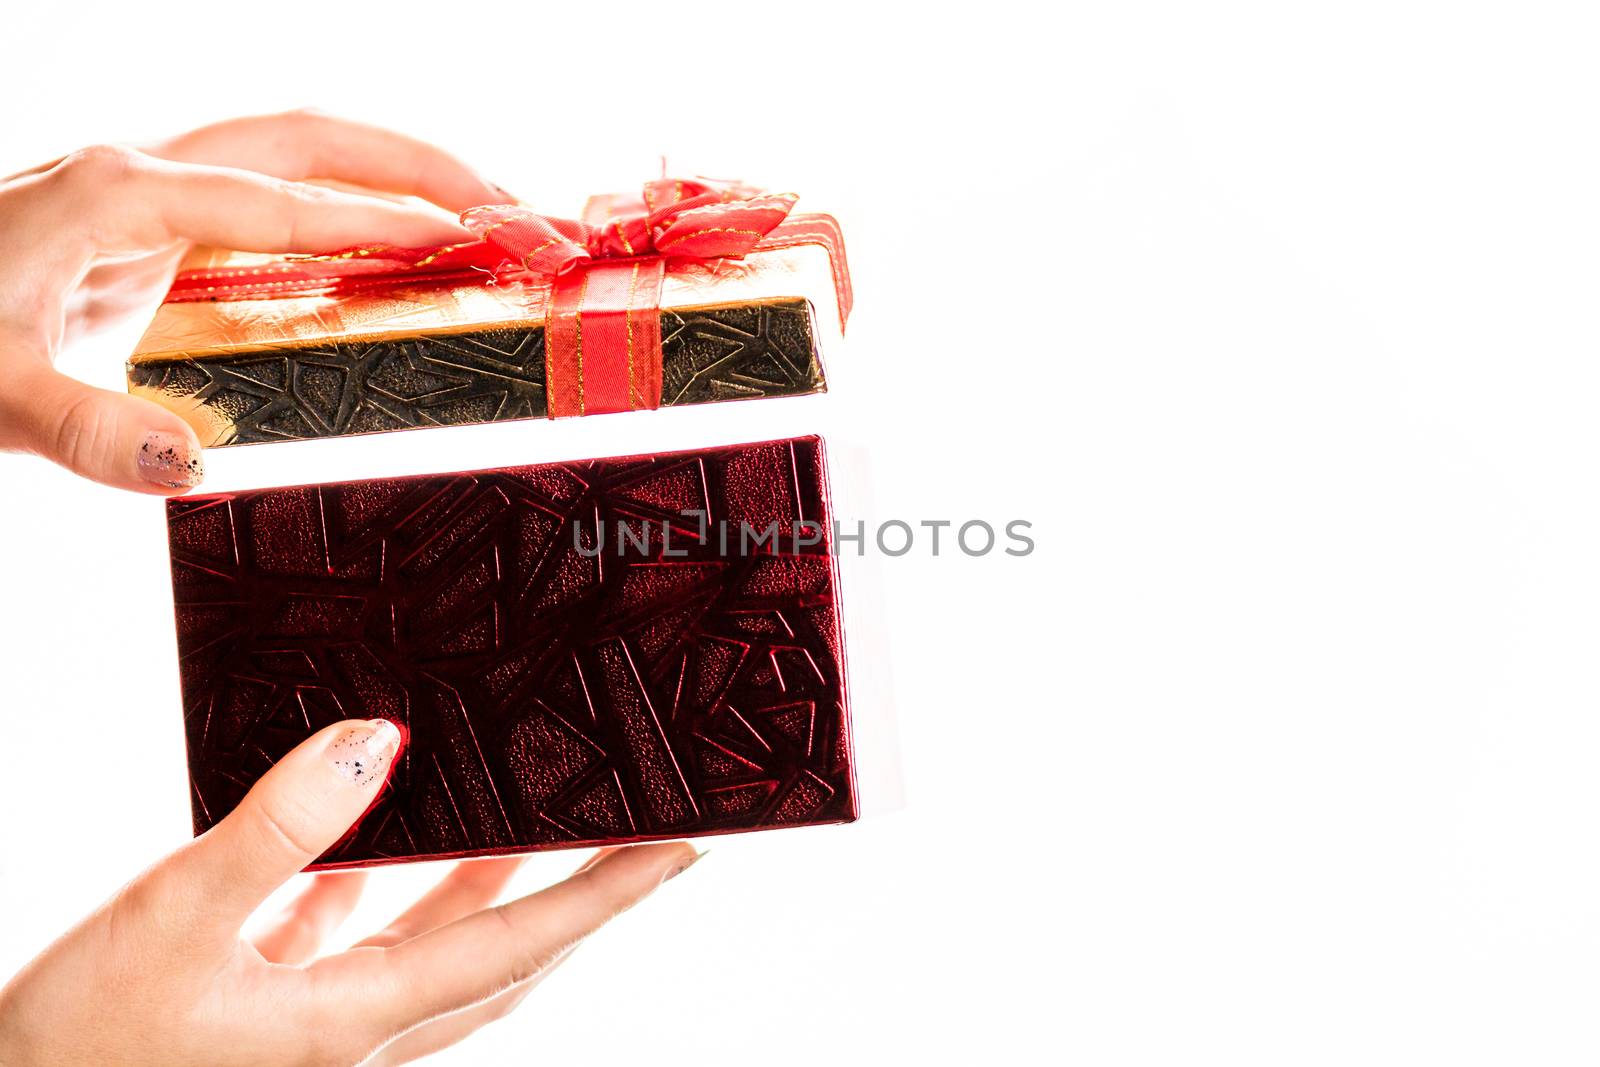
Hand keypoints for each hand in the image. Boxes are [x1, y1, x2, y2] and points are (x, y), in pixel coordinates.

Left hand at [0, 111, 509, 493]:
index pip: (283, 200)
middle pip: (312, 137)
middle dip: (422, 164)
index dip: (380, 221)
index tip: (469, 243)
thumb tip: (195, 466)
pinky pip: (277, 197)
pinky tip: (388, 254)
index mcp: (120, 195)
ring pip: (298, 152)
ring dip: (394, 173)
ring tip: (481, 215)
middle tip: (513, 207)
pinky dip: (350, 209)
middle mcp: (145, 173)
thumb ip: (84, 426)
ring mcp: (150, 193)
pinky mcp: (153, 229)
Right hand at [0, 719, 700, 1065]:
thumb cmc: (80, 1047)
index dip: (607, 895)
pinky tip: (380, 833)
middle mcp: (358, 1028)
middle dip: (579, 893)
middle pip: (502, 950)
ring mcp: (320, 1020)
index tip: (682, 850)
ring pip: (437, 942)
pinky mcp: (277, 1003)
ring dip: (489, 879)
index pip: (517, 944)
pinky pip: (362, 936)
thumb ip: (276, 829)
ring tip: (529, 807)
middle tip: (641, 833)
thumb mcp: (172, 919)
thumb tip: (373, 742)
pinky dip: (389, 885)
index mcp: (356, 1021)